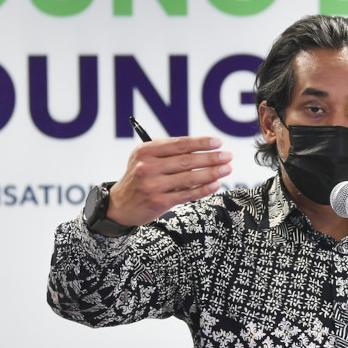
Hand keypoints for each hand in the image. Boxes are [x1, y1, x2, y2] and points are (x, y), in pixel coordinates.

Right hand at [106, 136, 231, 227]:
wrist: (119, 205)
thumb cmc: (138, 178)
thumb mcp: (144, 158)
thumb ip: (166, 150)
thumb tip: (200, 147)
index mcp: (146, 151)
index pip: (179, 144)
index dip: (201, 143)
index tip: (218, 142)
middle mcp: (148, 167)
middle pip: (186, 160)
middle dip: (211, 158)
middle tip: (228, 156)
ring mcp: (153, 185)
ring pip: (188, 178)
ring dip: (211, 173)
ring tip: (226, 169)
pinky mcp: (159, 202)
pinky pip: (186, 194)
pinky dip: (203, 189)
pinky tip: (215, 184)